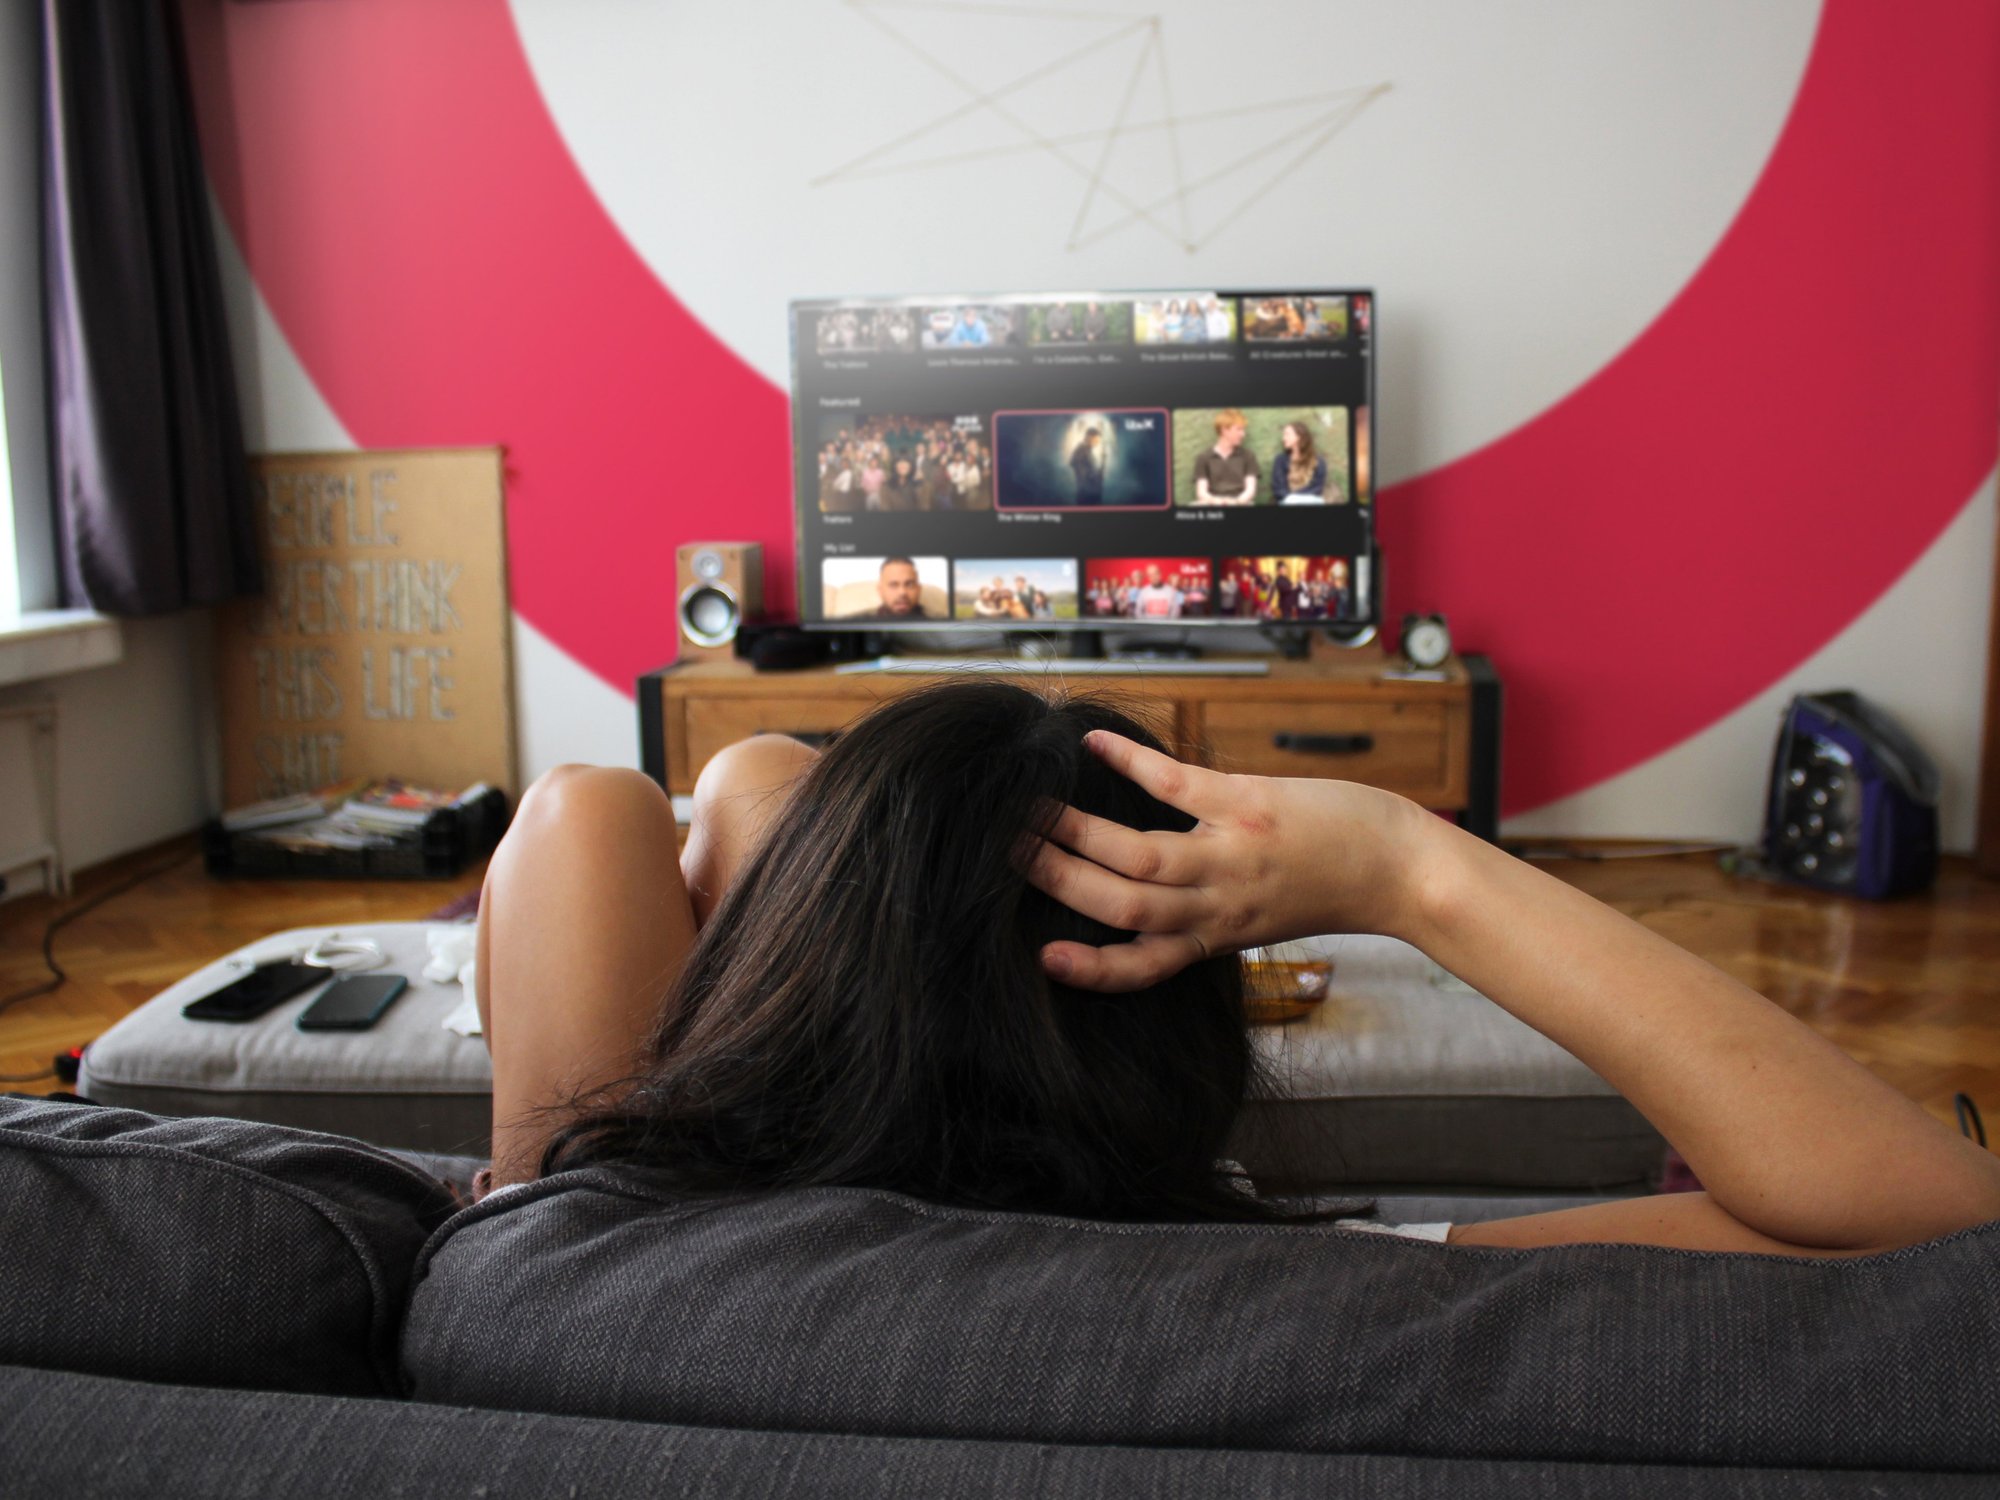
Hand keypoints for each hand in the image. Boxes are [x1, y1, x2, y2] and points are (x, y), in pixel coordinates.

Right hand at [1026, 730, 1438, 991]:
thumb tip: (1137, 894)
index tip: (1042, 958)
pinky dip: (1131, 765)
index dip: (1091, 968)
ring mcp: (1232, 855)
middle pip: (1124, 905)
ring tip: (1031, 810)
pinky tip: (1095, 747)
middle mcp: (1219, 905)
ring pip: (1141, 854)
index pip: (1144, 964)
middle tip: (1004, 855)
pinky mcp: (1249, 806)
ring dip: (1079, 833)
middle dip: (1060, 883)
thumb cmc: (1326, 889)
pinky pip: (1177, 785)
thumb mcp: (1256, 919)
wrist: (1396, 866)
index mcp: (1216, 936)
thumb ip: (1201, 913)